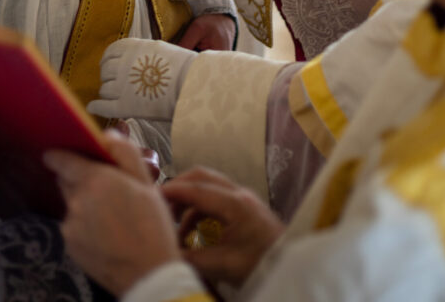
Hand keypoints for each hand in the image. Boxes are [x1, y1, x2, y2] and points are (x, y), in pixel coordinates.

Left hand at [44, 132, 180, 295]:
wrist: (148, 274)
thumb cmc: (152, 225)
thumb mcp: (147, 183)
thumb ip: (125, 152)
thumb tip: (107, 135)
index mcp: (95, 180)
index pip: (62, 160)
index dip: (59, 155)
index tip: (55, 152)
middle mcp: (77, 201)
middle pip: (67, 181)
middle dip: (79, 178)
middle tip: (105, 187)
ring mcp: (71, 225)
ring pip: (72, 204)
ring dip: (84, 203)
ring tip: (112, 215)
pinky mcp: (70, 246)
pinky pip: (73, 226)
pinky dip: (84, 224)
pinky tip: (106, 232)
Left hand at [87, 38, 196, 121]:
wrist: (192, 84)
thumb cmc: (182, 67)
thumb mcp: (158, 49)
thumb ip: (140, 53)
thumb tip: (130, 60)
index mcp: (131, 47)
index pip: (110, 53)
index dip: (108, 61)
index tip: (109, 66)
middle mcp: (122, 64)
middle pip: (105, 72)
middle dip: (109, 78)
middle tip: (116, 84)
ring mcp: (122, 85)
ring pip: (104, 89)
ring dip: (107, 93)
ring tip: (116, 97)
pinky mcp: (124, 106)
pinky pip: (102, 106)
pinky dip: (96, 106)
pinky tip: (94, 107)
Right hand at [162, 167, 284, 287]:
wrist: (293, 267)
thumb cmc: (263, 264)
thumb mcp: (225, 265)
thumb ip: (193, 258)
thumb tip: (166, 256)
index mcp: (235, 203)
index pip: (197, 189)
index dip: (172, 191)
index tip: (151, 195)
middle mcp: (239, 194)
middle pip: (202, 177)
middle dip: (179, 187)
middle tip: (160, 203)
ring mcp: (243, 199)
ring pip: (209, 186)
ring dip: (189, 200)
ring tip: (173, 221)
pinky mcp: (245, 208)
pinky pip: (216, 199)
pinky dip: (199, 209)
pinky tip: (191, 230)